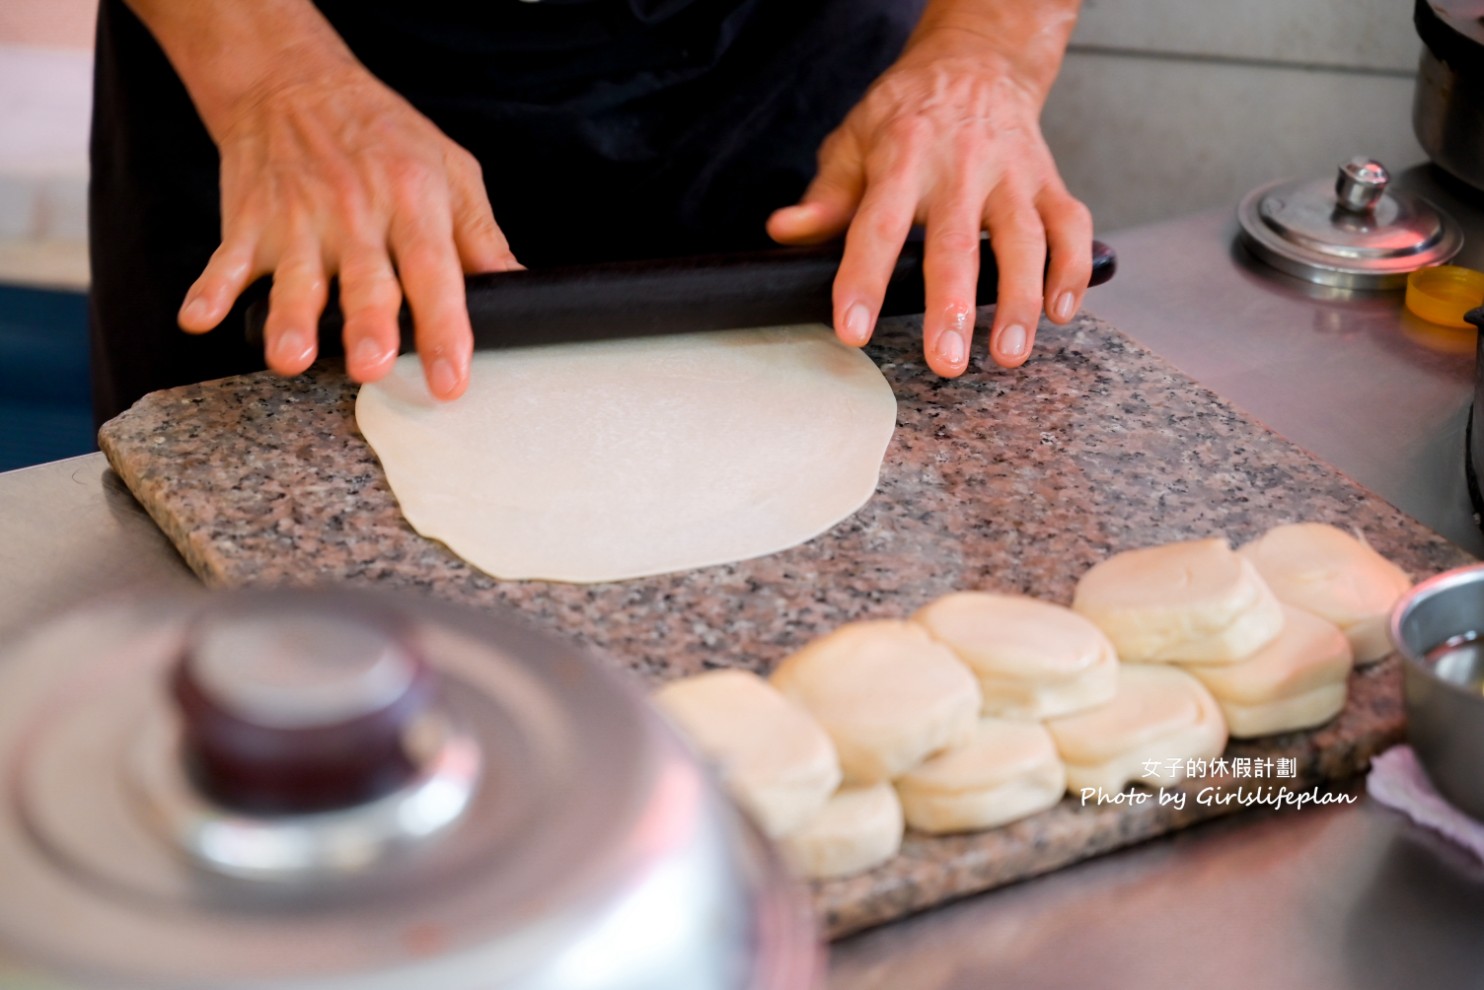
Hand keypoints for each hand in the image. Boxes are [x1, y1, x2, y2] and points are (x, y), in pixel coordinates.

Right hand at [170, 41, 516, 398]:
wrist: (292, 81)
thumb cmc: (383, 136)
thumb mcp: (451, 170)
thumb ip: (481, 237)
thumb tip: (518, 288)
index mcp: (414, 203)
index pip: (435, 272)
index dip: (445, 328)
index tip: (451, 379)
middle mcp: (356, 215)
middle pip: (365, 279)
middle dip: (368, 323)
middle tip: (373, 365)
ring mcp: (298, 220)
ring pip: (295, 278)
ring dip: (290, 318)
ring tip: (291, 356)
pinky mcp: (249, 222)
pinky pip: (225, 261)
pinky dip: (208, 290)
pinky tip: (199, 319)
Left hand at [767, 15, 1089, 376]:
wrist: (978, 62)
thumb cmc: (908, 114)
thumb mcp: (854, 140)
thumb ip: (827, 194)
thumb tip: (785, 231)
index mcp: (903, 158)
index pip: (878, 226)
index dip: (864, 279)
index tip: (854, 330)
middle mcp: (962, 166)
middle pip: (959, 243)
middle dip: (953, 307)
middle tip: (947, 362)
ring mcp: (1012, 174)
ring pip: (1024, 240)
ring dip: (1020, 300)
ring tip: (1009, 354)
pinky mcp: (1050, 181)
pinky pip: (1070, 226)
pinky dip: (1071, 270)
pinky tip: (1061, 312)